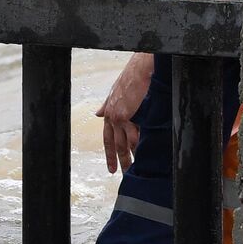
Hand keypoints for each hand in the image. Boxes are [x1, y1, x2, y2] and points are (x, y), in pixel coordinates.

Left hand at [97, 51, 153, 173]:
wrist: (141, 68)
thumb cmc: (132, 77)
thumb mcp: (115, 92)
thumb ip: (107, 105)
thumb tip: (98, 113)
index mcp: (110, 112)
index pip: (108, 138)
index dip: (109, 154)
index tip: (111, 168)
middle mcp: (113, 116)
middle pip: (115, 145)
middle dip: (119, 161)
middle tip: (123, 175)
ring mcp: (121, 117)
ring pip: (125, 143)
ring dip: (131, 157)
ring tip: (137, 169)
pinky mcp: (129, 115)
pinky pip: (135, 136)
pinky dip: (140, 146)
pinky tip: (144, 156)